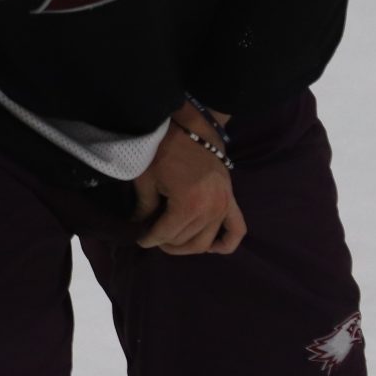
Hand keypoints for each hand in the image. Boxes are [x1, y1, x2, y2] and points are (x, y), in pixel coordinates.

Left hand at [130, 103, 243, 254]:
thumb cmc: (165, 149)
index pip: (165, 235)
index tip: (139, 238)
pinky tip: (211, 248)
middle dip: (166, 242)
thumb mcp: (147, 178)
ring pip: (204, 242)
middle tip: (154, 235)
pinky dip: (225, 244)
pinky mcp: (231, 200)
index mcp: (188, 204)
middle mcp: (210, 210)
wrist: (193, 127)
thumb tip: (139, 226)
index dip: (148, 239)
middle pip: (184, 241)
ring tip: (172, 239)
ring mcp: (224, 206)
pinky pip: (236, 230)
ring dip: (187, 246)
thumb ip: (144, 208)